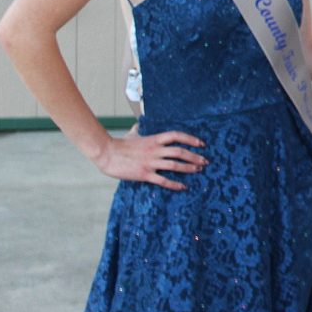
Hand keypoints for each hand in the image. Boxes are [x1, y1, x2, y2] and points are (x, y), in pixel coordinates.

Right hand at [92, 130, 206, 190]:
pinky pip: (163, 180)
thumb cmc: (119, 145)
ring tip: (198, 170)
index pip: (176, 136)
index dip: (190, 139)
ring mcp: (150, 162)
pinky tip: (183, 187)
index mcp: (154, 139)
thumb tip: (137, 124)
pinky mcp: (145, 174)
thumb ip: (137, 129)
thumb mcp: (131, 134)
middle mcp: (155, 150)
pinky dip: (175, 184)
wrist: (106, 154)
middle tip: (205, 161)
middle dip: (194, 156)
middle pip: (180, 152)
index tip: (201, 143)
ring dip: (189, 168)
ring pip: (175, 165)